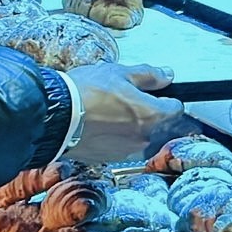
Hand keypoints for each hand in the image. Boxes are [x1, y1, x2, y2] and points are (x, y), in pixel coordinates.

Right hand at [63, 62, 185, 163]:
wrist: (56, 118)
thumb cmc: (86, 92)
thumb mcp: (120, 72)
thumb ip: (149, 75)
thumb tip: (166, 75)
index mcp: (152, 115)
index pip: (176, 108)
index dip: (166, 97)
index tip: (156, 93)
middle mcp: (144, 138)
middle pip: (158, 125)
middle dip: (148, 112)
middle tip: (127, 99)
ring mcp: (126, 151)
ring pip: (139, 137)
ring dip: (131, 127)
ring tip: (109, 111)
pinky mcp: (108, 159)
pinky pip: (120, 147)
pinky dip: (115, 138)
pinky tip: (99, 125)